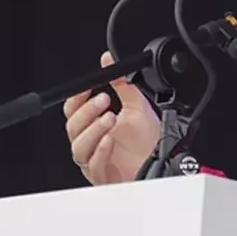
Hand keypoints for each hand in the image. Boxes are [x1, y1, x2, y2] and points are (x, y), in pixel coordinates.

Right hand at [62, 51, 160, 184]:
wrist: (163, 160)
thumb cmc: (148, 140)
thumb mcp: (136, 105)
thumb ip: (121, 83)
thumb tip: (108, 59)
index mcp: (94, 126)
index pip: (74, 111)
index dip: (77, 98)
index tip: (89, 86)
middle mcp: (91, 143)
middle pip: (73, 128)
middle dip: (86, 112)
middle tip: (104, 100)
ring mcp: (95, 160)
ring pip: (79, 147)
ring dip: (93, 130)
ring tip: (110, 118)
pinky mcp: (103, 176)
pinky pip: (93, 165)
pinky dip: (100, 151)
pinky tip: (109, 140)